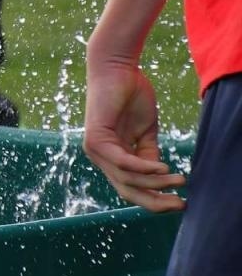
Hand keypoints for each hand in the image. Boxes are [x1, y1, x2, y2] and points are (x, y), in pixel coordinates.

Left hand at [83, 51, 185, 211]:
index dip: (153, 199)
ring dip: (155, 183)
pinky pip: (121, 161)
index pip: (130, 187)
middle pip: (126, 190)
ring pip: (126, 179)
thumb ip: (149, 154)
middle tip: (180, 205)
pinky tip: (162, 169)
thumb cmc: (131, 96)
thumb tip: (160, 176)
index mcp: (112, 157)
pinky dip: (142, 168)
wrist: (117, 69)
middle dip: (154, 201)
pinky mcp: (96, 139)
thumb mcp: (145, 131)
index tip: (179, 204)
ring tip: (179, 181)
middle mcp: (100, 158)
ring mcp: (95, 150)